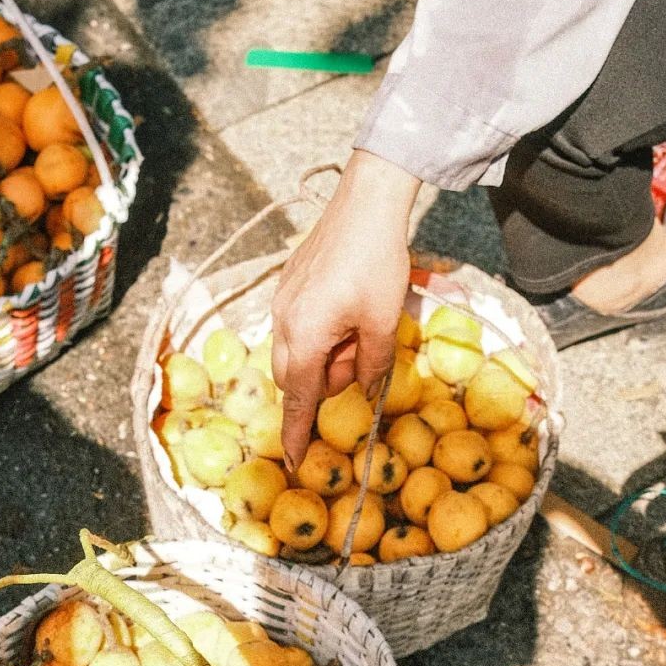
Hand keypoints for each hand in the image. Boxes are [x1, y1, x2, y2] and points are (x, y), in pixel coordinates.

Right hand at [271, 151, 419, 466]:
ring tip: (357, 323)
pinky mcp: (287, 287)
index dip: (297, 434)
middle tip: (360, 352)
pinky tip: (346, 307)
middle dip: (325, 379)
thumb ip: (371, 365)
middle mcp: (284, 323)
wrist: (365, 204)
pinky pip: (298, 327)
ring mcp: (282, 303)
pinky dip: (321, 332)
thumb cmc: (378, 263)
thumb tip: (363, 390)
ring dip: (326, 354)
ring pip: (297, 353)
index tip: (293, 462)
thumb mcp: (383, 324)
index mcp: (305, 337)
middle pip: (295, 378)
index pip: (297, 400)